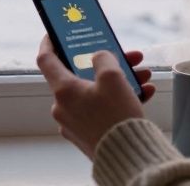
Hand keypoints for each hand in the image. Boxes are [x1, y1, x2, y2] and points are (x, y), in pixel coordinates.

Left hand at [36, 36, 154, 158]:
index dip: (50, 42)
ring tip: (142, 76)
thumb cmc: (116, 117)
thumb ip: (103, 59)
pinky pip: (101, 109)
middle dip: (106, 64)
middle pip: (80, 75)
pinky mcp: (88, 134)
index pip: (46, 59)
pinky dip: (119, 99)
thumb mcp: (112, 77)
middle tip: (125, 56)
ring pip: (95, 92)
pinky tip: (143, 92)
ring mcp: (75, 122)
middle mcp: (64, 107)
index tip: (54, 33)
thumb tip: (98, 58)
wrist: (129, 158)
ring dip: (118, 81)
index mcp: (63, 90)